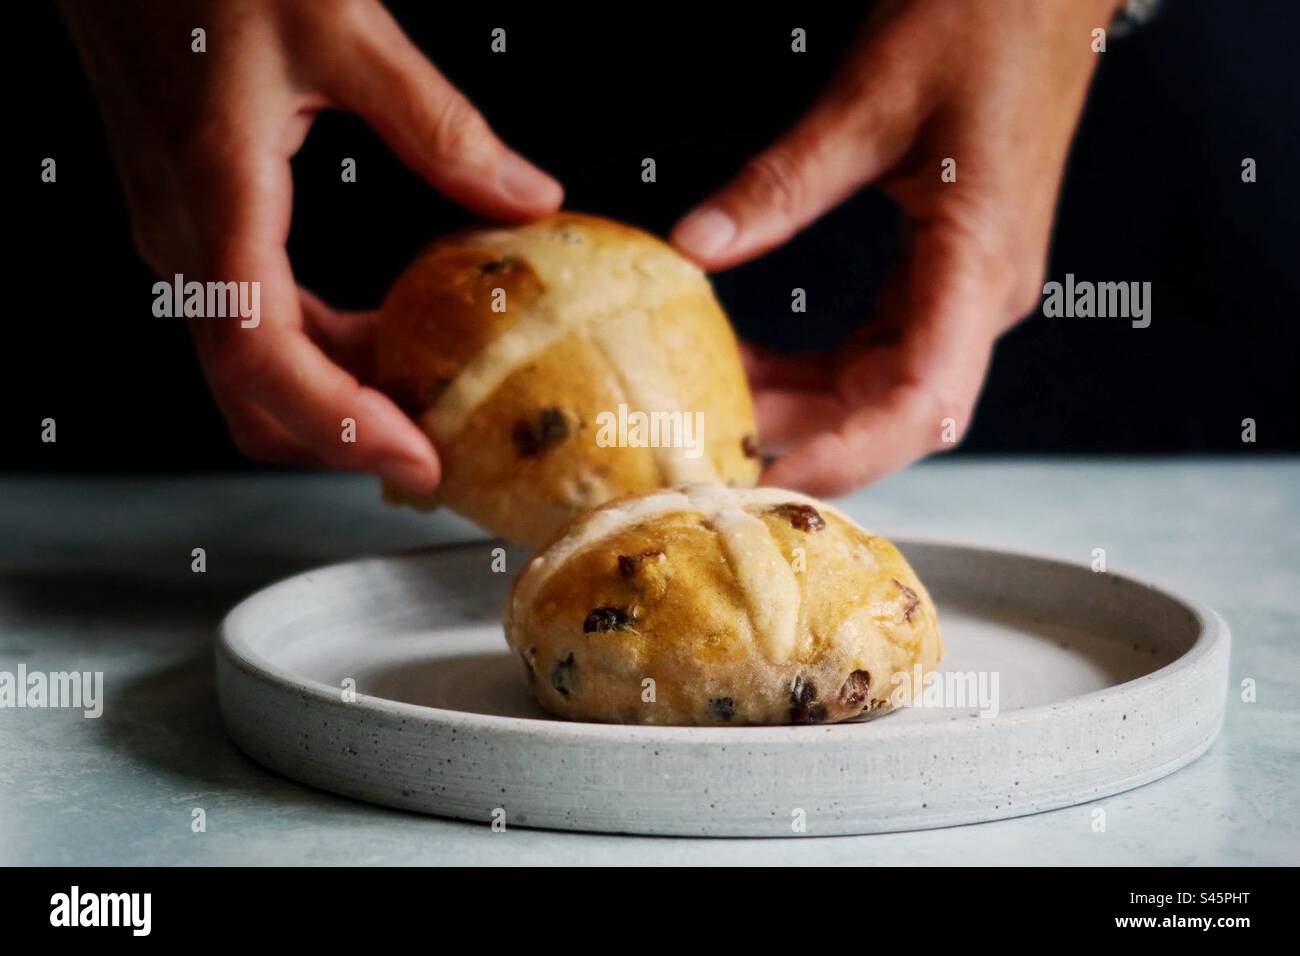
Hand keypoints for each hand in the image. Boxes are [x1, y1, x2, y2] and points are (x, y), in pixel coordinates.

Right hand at [58, 0, 562, 493]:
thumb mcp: (340, 27)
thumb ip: (438, 121)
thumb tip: (524, 197)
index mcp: (214, 199)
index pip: (261, 356)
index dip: (339, 423)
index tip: (415, 459)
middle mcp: (187, 239)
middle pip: (253, 392)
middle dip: (344, 437)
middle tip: (437, 457)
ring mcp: (187, 239)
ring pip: (253, 370)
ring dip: (336, 402)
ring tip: (428, 409)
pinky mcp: (200, 228)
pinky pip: (258, 325)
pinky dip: (323, 357)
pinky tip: (390, 342)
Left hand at [672, 0, 1121, 495]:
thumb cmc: (987, 18)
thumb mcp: (870, 98)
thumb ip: (779, 184)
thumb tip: (692, 248)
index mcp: (980, 264)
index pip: (920, 402)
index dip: (846, 455)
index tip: (768, 478)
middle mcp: (982, 296)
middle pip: (893, 412)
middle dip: (801, 437)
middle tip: (708, 442)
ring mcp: (967, 289)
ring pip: (879, 388)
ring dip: (800, 406)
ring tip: (714, 402)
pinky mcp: (945, 274)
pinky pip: (876, 350)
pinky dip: (813, 368)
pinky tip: (751, 361)